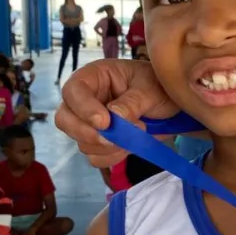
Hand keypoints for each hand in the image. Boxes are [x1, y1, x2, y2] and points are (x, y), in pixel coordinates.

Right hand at [55, 57, 176, 167]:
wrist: (171, 106)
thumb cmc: (159, 87)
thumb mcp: (150, 89)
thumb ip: (132, 102)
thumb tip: (113, 117)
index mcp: (94, 77)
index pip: (73, 91)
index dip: (84, 108)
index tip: (105, 123)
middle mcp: (86, 100)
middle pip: (65, 119)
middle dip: (88, 134)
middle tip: (114, 139)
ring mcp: (90, 123)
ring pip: (81, 142)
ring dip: (107, 147)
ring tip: (136, 134)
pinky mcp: (99, 142)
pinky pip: (94, 157)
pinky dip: (111, 157)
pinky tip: (129, 147)